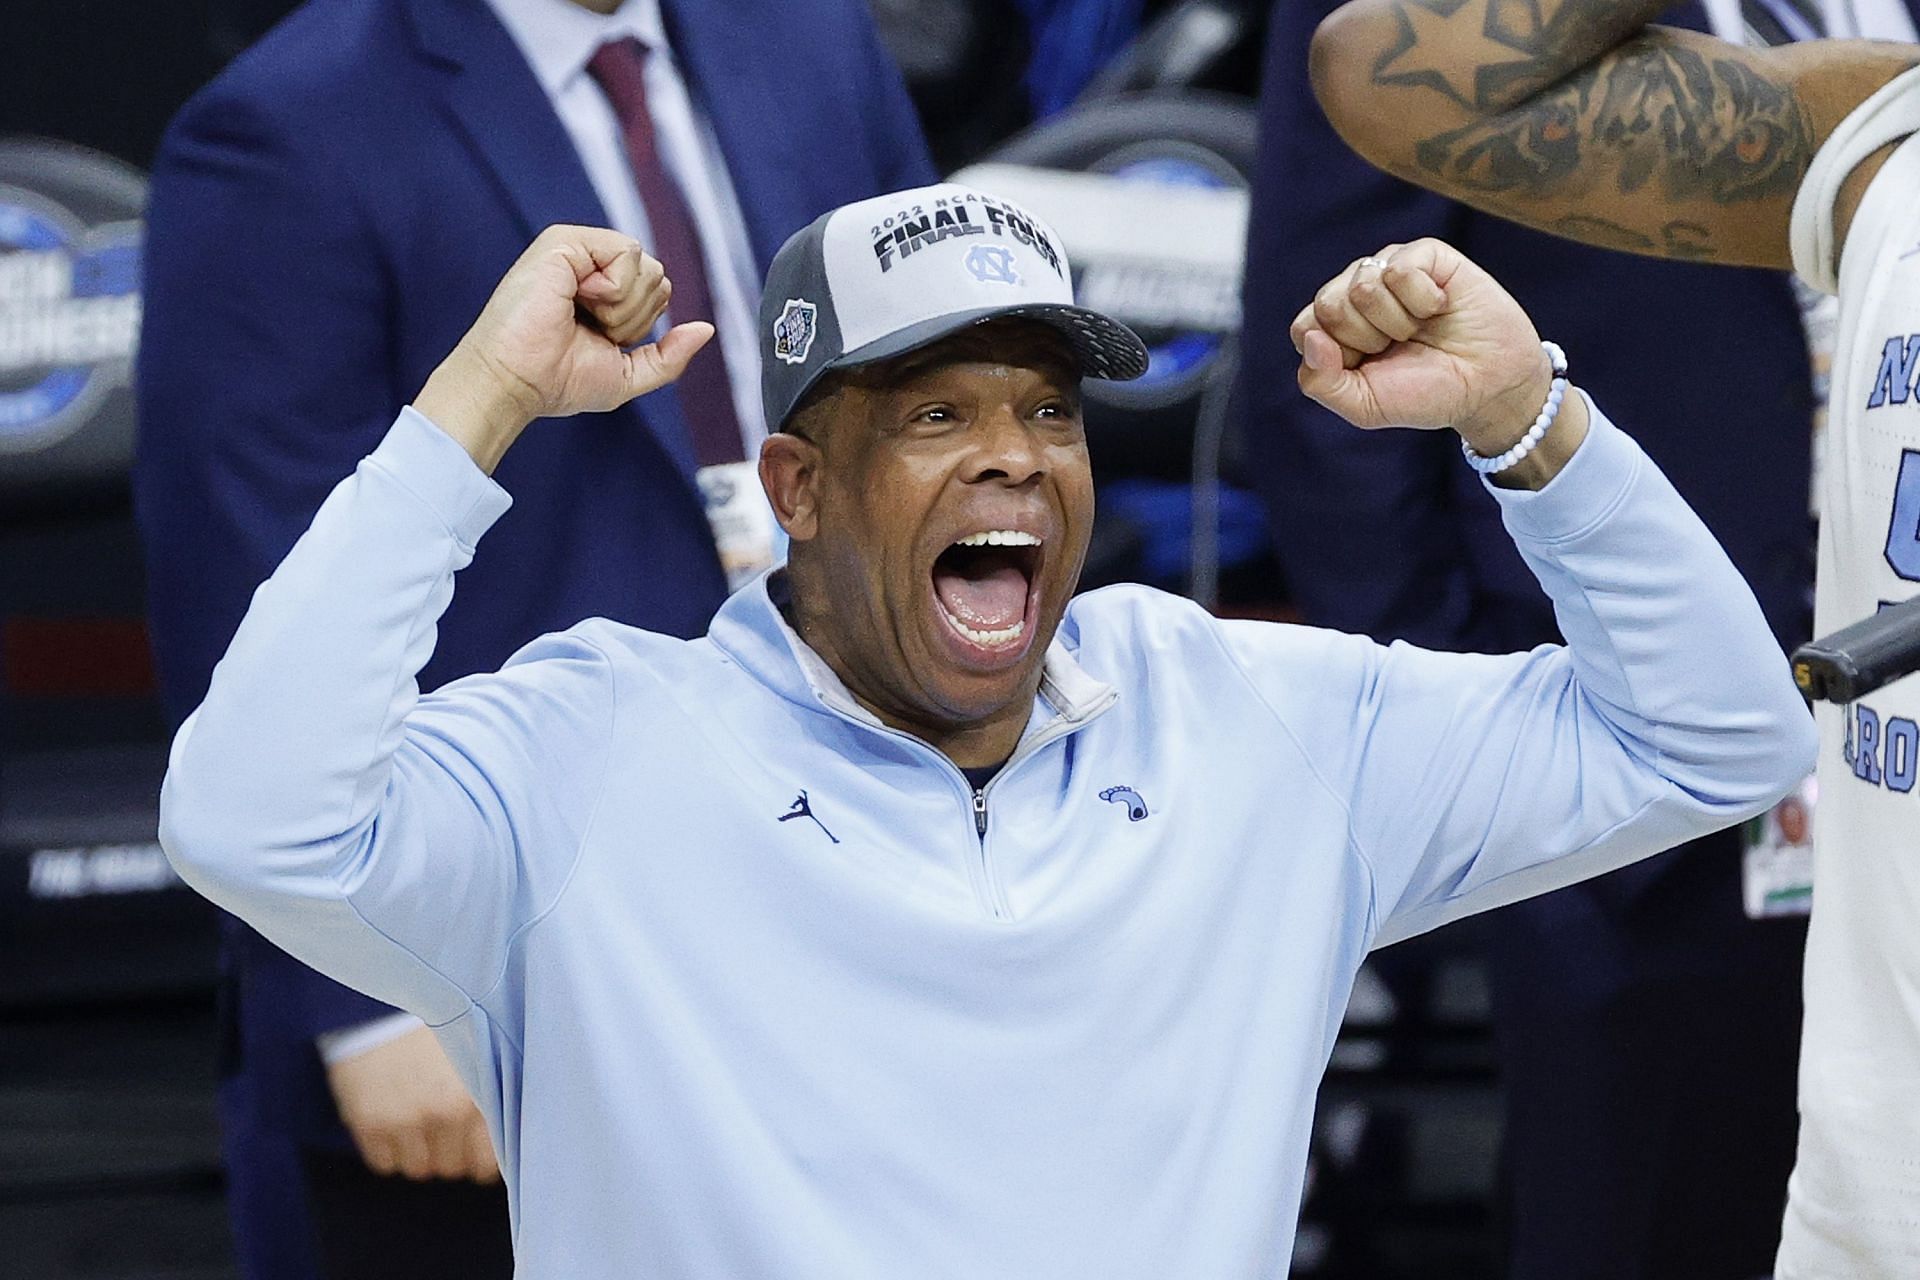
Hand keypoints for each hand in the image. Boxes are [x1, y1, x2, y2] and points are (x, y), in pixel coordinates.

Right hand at [324, 1025, 499, 1182]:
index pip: (486, 1163)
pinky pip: (384, 1164)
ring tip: (416, 1118)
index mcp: (479, 1097)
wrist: (384, 999)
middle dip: (449, 1152)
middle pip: (452, 1168)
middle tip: (441, 1122)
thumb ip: (494, 1099)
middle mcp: (445, 1114)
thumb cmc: (437, 1026)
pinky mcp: (371, 1123)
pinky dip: (388, 1150)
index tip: (473, 1146)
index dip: (478, 1157)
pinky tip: (392, 1119)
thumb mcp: (480, 1056)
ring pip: (419, 1169)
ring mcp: (406, 1121)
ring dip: (419, 1152)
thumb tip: (505, 1142)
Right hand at [415, 224, 714, 471]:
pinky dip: (612, 288)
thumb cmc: (558, 381)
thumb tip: (707, 329)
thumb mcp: (628, 374)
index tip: (599, 339)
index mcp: (602, 291)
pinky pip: (627, 251)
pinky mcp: (565, 241)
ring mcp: (577, 250)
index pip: (657, 290)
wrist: (516, 381)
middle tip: (588, 329)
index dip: (640, 324)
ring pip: (647, 266)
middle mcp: (590, 266)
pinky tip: (577, 298)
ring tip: (579, 315)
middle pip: (658, 276)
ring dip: (622, 307)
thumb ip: (669, 355)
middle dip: (634, 317)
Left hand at [1288, 238, 1564, 455]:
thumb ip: (1321, 382)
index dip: (1337, 354)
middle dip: (1367, 338)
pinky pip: (1400, 269)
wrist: (1489, 385)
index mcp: (1335, 328)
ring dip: (1397, 321)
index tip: (1370, 367)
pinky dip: (1422, 299)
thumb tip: (1312, 337)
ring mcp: (1389, 270)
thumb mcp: (1365, 405)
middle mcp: (1356, 293)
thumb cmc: (1426, 392)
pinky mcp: (1424, 254)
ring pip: (1362, 285)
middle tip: (1400, 346)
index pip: (1305, 327)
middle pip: (1329, 304)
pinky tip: (1439, 307)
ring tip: (1420, 328)